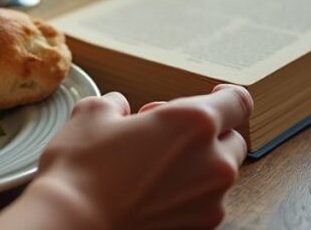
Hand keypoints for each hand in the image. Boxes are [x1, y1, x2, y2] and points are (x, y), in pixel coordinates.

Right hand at [0, 84, 252, 229]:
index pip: (237, 101)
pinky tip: (149, 192)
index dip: (227, 95)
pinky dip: (185, 193)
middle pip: (231, 139)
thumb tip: (120, 108)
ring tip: (151, 166)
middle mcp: (213, 162)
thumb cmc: (81, 168)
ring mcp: (209, 200)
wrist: (73, 223)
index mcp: (194, 123)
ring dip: (196, 164)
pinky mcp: (198, 227)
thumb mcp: (92, 114)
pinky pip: (203, 202)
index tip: (216, 94)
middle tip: (162, 134)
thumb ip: (116, 103)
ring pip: (218, 173)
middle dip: (206, 133)